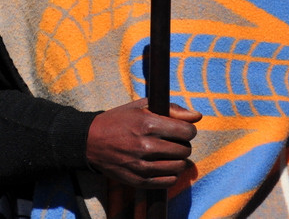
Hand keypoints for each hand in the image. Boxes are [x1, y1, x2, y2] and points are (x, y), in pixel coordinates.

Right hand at [86, 98, 201, 188]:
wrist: (91, 141)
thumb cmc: (119, 120)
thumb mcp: (141, 106)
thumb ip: (172, 109)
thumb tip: (198, 116)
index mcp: (147, 123)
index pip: (187, 132)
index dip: (189, 130)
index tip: (183, 130)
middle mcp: (146, 145)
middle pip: (184, 150)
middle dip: (184, 144)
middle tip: (174, 141)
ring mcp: (142, 166)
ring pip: (179, 167)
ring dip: (179, 160)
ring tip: (168, 153)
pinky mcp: (138, 181)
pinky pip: (168, 181)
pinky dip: (171, 174)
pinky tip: (163, 165)